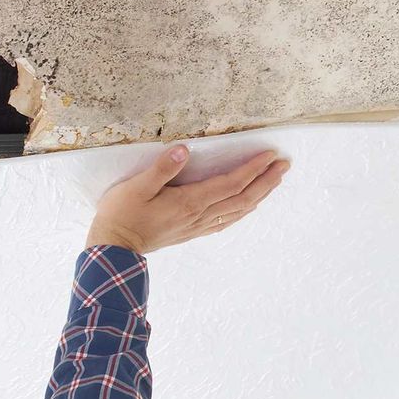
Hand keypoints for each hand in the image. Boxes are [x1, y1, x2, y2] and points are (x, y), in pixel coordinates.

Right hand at [86, 144, 288, 253]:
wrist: (114, 247)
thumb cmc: (121, 214)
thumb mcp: (136, 186)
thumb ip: (161, 168)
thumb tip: (183, 150)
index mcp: (189, 202)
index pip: (230, 183)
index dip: (253, 169)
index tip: (270, 155)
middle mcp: (199, 215)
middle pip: (242, 198)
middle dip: (265, 181)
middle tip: (284, 165)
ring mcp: (197, 226)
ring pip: (237, 211)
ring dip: (259, 195)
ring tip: (274, 182)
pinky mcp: (191, 232)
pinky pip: (225, 221)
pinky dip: (242, 212)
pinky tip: (247, 207)